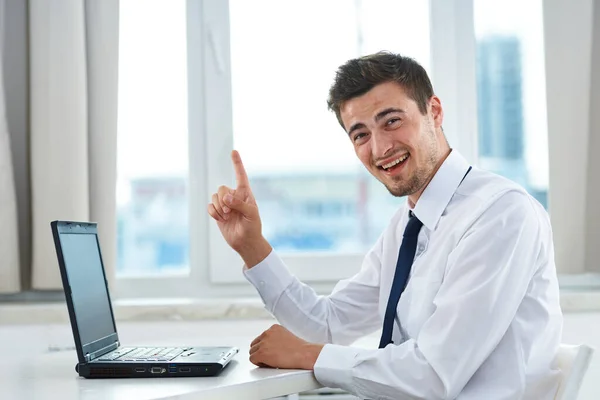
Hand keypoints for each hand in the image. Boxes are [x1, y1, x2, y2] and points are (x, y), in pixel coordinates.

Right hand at [207, 150, 271, 266]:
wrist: (245, 242)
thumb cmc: (253, 227)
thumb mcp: (251, 214)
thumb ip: (239, 204)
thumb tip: (226, 196)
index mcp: (245, 193)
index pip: (240, 175)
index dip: (237, 163)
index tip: (234, 151)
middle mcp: (234, 196)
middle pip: (222, 188)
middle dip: (224, 200)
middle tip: (230, 212)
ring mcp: (225, 204)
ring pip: (215, 197)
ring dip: (219, 208)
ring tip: (227, 217)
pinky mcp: (218, 212)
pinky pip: (210, 206)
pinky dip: (213, 212)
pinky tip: (221, 219)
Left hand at [249, 324, 323, 369]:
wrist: (304, 354)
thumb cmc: (300, 349)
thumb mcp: (287, 336)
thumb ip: (276, 338)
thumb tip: (271, 347)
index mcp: (274, 328)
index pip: (261, 338)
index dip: (265, 347)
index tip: (271, 352)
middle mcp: (267, 333)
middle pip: (254, 344)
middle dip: (260, 351)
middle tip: (269, 358)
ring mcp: (264, 343)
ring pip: (252, 352)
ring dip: (259, 357)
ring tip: (270, 361)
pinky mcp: (262, 353)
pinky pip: (252, 359)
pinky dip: (259, 363)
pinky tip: (269, 364)